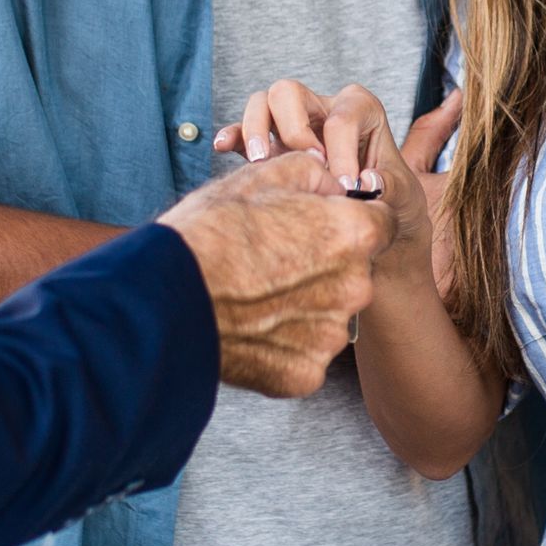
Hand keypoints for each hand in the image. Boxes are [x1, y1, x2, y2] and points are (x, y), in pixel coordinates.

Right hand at [156, 154, 391, 397]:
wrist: (166, 297)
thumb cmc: (210, 233)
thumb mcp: (260, 178)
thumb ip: (311, 172)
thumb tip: (330, 181)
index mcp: (353, 234)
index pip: (379, 224)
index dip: (349, 222)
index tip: (321, 227)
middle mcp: (354, 286)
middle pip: (353, 273)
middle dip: (324, 267)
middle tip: (275, 263)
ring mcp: (332, 335)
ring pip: (329, 317)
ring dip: (304, 308)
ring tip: (256, 297)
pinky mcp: (307, 373)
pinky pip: (305, 355)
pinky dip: (284, 345)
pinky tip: (251, 328)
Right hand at [216, 81, 460, 284]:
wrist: (376, 226)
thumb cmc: (394, 203)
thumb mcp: (404, 196)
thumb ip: (392, 186)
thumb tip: (367, 181)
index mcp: (360, 110)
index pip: (343, 118)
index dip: (341, 153)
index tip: (345, 188)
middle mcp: (322, 109)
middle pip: (289, 93)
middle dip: (293, 130)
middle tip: (305, 168)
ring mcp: (293, 126)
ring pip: (262, 104)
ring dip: (255, 128)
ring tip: (261, 160)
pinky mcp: (271, 148)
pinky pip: (244, 133)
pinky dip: (234, 136)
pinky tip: (224, 146)